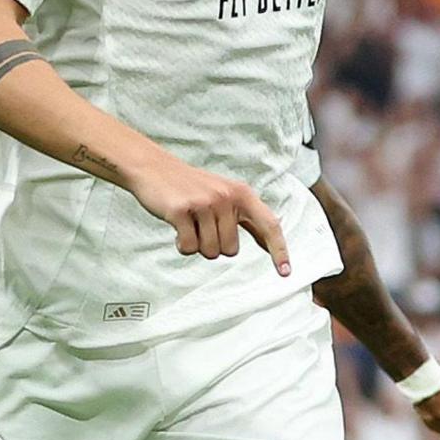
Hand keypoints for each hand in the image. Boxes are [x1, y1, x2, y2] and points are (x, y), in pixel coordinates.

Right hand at [131, 157, 290, 274]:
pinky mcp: (181, 211)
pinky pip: (189, 248)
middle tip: (201, 224)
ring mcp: (204, 203)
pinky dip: (182, 244)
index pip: (269, 225)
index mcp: (242, 194)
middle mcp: (226, 197)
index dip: (279, 250)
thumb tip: (269, 243)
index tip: (285, 271)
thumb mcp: (224, 194)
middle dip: (215, 245)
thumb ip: (245, 217)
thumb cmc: (191, 187)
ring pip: (210, 252)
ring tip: (190, 222)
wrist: (153, 167)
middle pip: (231, 250)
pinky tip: (177, 227)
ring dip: (197, 245)